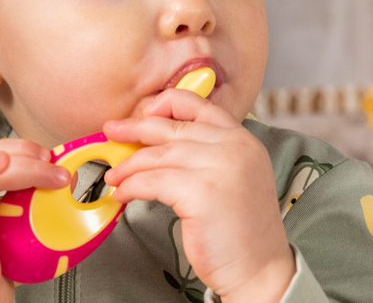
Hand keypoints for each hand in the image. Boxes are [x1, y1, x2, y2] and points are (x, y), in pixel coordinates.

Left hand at [103, 90, 295, 302]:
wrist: (260, 269)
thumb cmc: (241, 231)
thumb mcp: (234, 178)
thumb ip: (209, 155)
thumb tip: (161, 145)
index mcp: (243, 140)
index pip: (200, 106)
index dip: (167, 104)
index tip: (144, 112)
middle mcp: (234, 147)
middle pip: (173, 127)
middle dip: (136, 128)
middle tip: (112, 131)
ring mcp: (219, 167)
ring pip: (158, 154)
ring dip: (129, 165)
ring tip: (114, 175)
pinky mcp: (201, 191)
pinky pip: (152, 181)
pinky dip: (132, 186)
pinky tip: (123, 194)